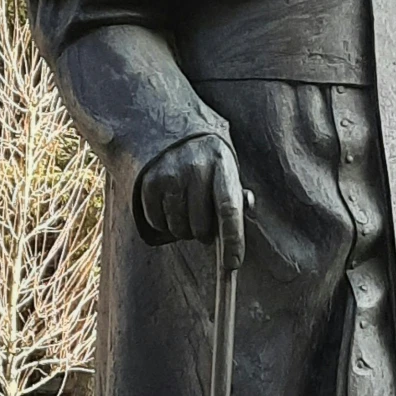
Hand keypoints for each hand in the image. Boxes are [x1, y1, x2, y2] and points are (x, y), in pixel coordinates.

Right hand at [139, 136, 244, 268]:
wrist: (176, 132)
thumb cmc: (210, 162)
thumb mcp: (227, 171)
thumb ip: (237, 194)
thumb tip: (247, 210)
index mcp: (222, 165)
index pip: (229, 209)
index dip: (232, 240)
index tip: (232, 264)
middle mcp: (195, 167)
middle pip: (200, 225)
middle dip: (204, 235)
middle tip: (203, 226)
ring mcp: (170, 173)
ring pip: (178, 227)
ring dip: (183, 230)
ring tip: (186, 213)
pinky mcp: (149, 181)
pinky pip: (157, 221)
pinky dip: (164, 224)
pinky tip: (169, 209)